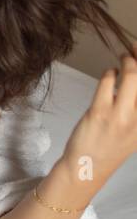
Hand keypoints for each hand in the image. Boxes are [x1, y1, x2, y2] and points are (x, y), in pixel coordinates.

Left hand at [62, 51, 136, 185]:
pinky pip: (107, 82)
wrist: (87, 168)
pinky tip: (109, 74)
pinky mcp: (100, 112)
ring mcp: (121, 115)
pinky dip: (109, 73)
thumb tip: (136, 76)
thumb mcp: (136, 130)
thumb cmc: (111, 146)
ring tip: (124, 59)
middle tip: (135, 50)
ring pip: (132, 76)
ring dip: (127, 61)